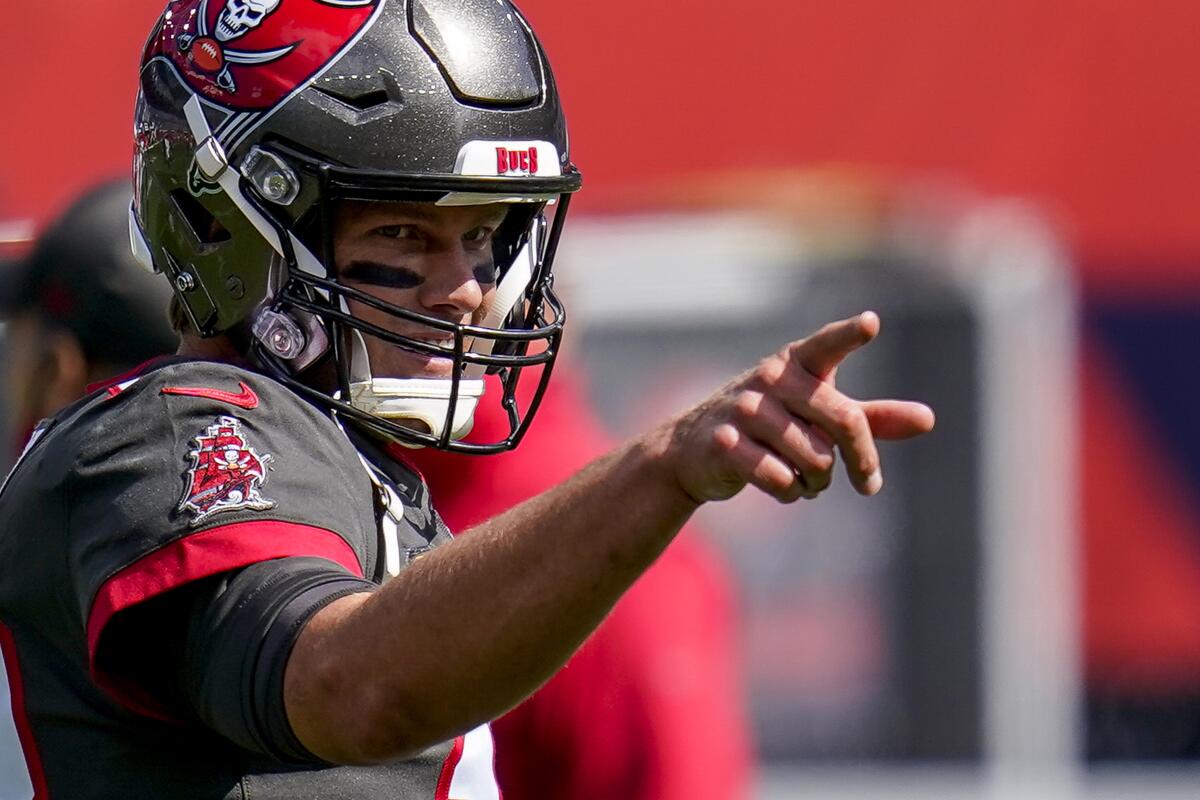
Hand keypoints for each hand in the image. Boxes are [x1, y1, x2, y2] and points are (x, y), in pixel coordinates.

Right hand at [660, 311, 934, 503]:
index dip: (849, 335)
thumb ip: (871, 416)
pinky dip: (791, 494)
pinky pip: (782, 481)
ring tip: (807, 479)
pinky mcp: (726, 444)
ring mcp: (745, 410)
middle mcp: (771, 379)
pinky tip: (782, 487)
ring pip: (816, 459)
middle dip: (862, 460)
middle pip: (844, 421)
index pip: (828, 345)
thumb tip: (929, 420)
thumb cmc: (773, 425)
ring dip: (820, 482)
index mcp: (797, 363)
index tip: (871, 323)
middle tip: (870, 484)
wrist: (696, 449)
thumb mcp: (819, 415)